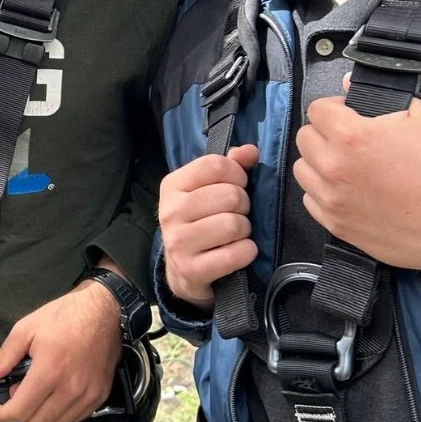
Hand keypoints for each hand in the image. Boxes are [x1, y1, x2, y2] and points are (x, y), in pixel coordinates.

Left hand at [0, 281, 122, 421]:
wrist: (103, 311)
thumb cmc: (63, 316)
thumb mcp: (26, 329)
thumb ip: (5, 356)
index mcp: (49, 372)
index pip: (21, 410)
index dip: (2, 415)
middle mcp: (70, 390)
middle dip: (21, 414)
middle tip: (19, 392)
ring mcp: (88, 396)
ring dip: (41, 415)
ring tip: (39, 392)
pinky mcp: (100, 396)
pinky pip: (75, 419)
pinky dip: (60, 414)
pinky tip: (56, 394)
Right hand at [158, 144, 259, 307]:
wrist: (183, 269)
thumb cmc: (200, 222)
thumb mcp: (208, 190)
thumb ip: (230, 166)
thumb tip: (250, 151)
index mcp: (172, 185)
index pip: (216, 165)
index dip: (237, 174)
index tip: (237, 186)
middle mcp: (170, 212)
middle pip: (230, 195)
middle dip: (243, 205)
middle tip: (235, 214)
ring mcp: (178, 242)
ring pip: (234, 224)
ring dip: (245, 230)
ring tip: (235, 234)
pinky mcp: (191, 270)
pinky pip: (237, 253)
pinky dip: (247, 252)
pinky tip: (238, 252)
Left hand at [294, 91, 420, 271]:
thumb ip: (387, 98)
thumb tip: (352, 85)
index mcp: (351, 136)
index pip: (317, 109)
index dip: (333, 107)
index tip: (344, 113)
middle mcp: (333, 166)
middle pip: (304, 137)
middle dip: (323, 133)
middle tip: (345, 138)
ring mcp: (330, 196)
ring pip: (302, 168)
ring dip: (318, 162)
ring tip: (343, 163)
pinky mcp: (333, 222)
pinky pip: (310, 199)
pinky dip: (322, 191)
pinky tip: (344, 188)